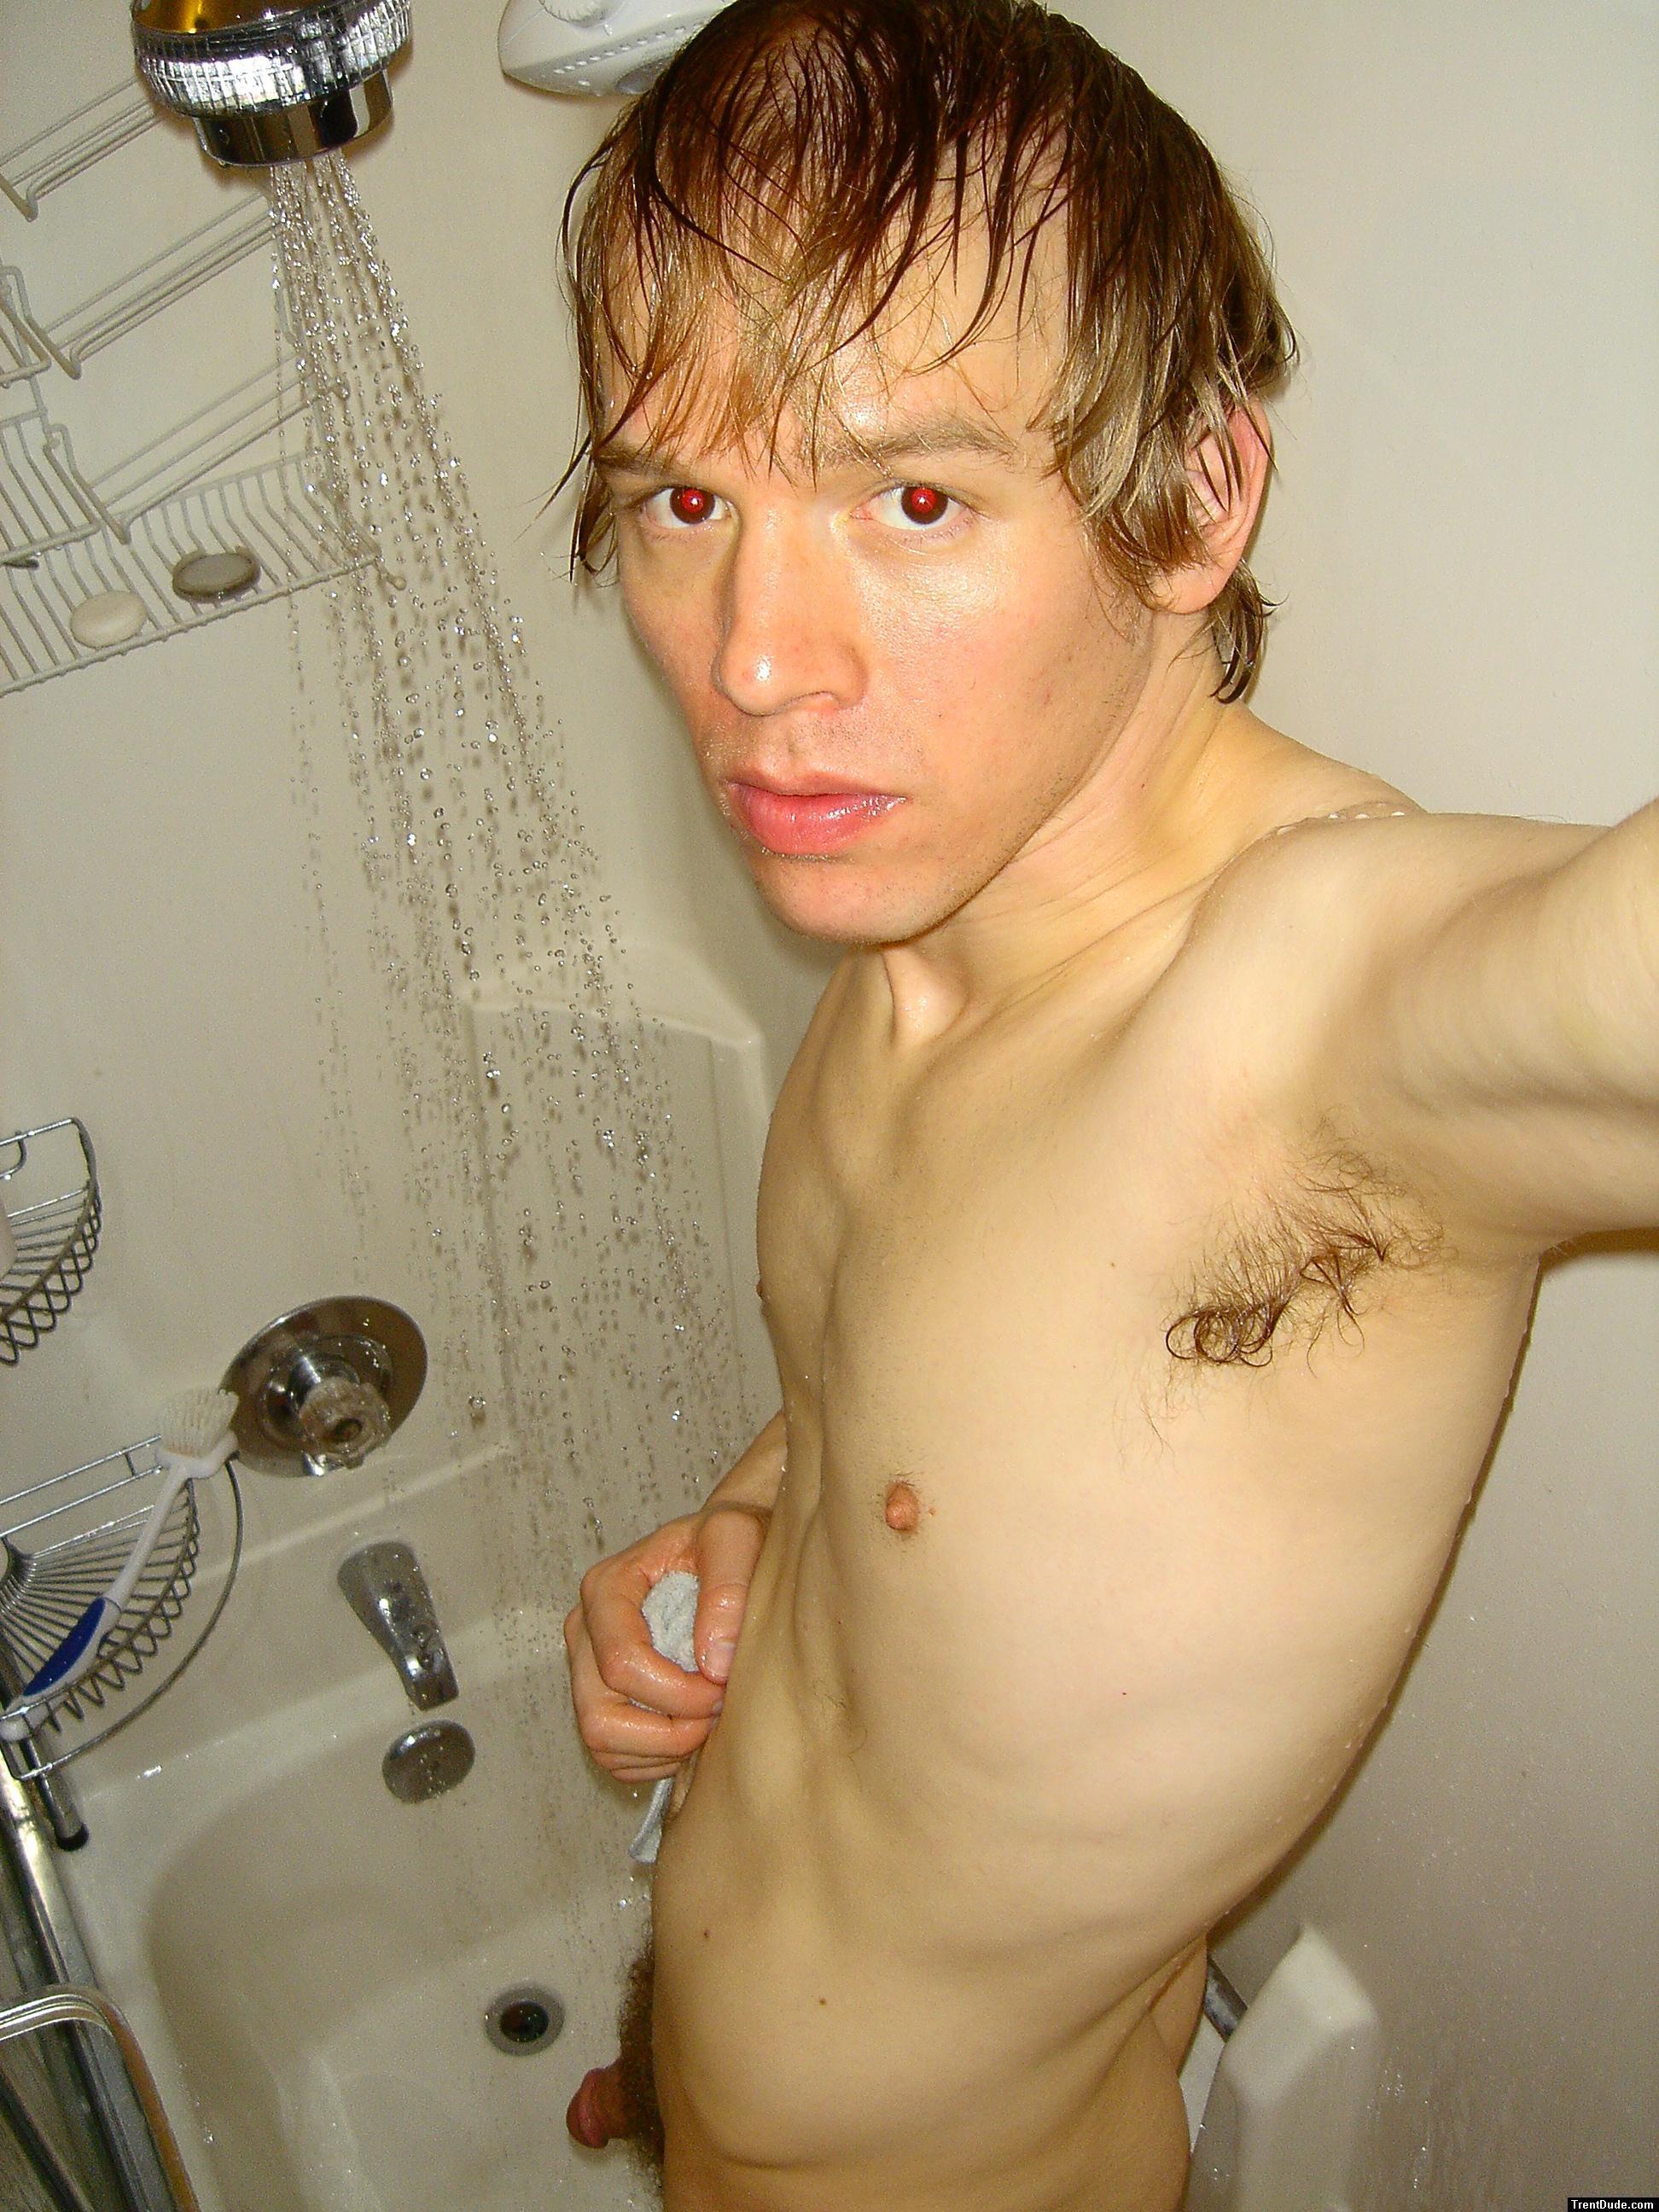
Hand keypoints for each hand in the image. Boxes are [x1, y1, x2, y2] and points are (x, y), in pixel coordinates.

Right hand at [564, 1498, 769, 1784]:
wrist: (726, 1549)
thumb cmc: (726, 1539)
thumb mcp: (736, 1536)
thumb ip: (728, 1586)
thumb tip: (713, 1661)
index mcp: (607, 1588)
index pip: (622, 1664)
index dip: (676, 1692)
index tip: (722, 1685)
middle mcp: (586, 1631)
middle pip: (602, 1714)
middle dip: (669, 1728)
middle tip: (718, 1709)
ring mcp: (587, 1669)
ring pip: (602, 1742)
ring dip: (662, 1747)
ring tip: (708, 1718)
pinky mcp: (601, 1699)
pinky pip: (613, 1756)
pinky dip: (656, 1756)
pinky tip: (692, 1727)